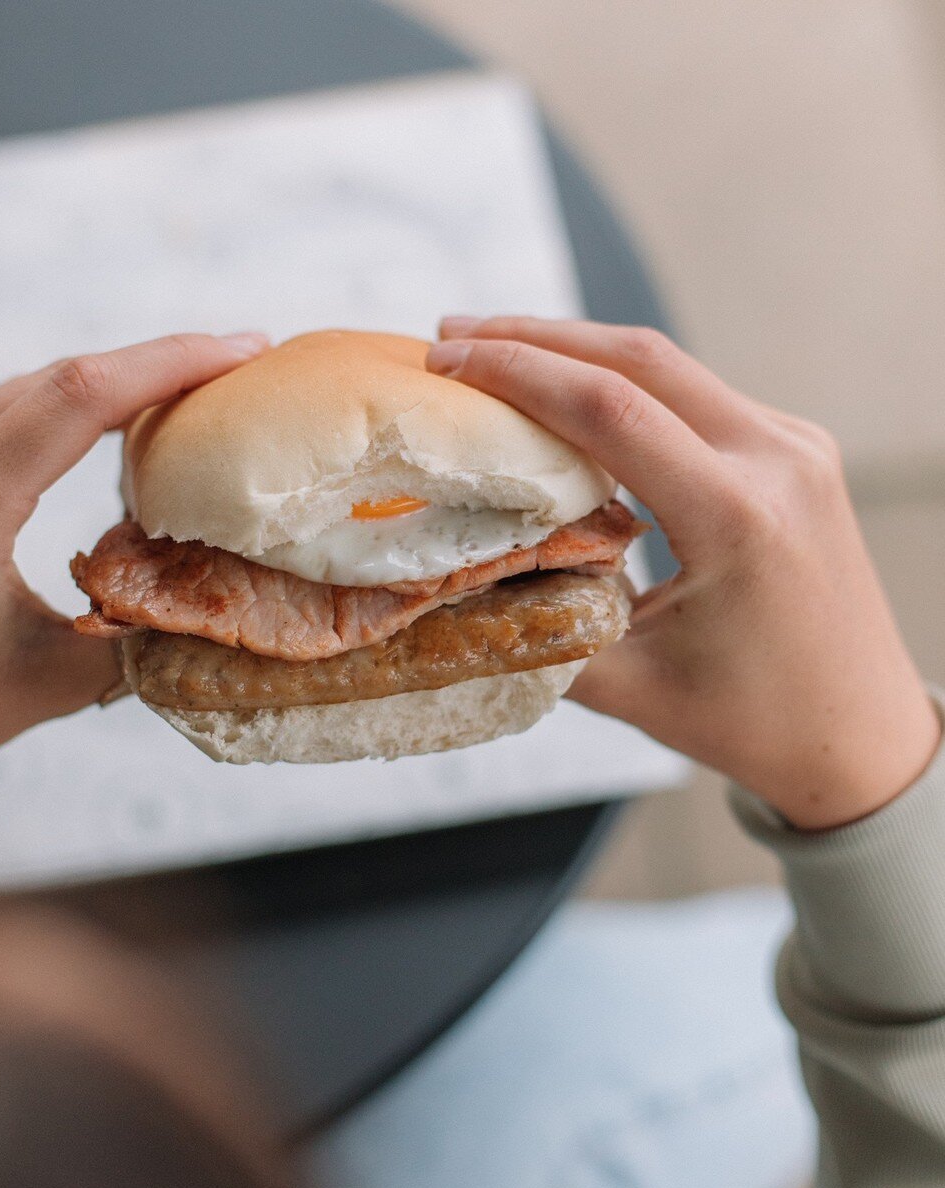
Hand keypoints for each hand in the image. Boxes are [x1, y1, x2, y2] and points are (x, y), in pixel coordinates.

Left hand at [0, 332, 267, 802]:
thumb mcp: (47, 681)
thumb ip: (141, 633)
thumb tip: (223, 598)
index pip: (79, 396)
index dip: (170, 362)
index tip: (243, 350)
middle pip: (55, 381)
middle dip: (153, 369)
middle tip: (233, 369)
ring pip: (18, 391)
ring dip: (101, 392)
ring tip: (180, 400)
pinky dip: (47, 413)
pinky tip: (95, 425)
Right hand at [428, 317, 939, 828]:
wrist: (860, 732)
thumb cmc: (751, 722)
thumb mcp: (627, 685)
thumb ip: (535, 627)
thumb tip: (451, 587)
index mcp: (738, 516)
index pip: (609, 407)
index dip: (516, 373)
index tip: (444, 363)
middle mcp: (778, 460)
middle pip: (638, 358)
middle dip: (534, 338)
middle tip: (450, 338)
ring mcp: (796, 446)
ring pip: (670, 366)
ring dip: (578, 351)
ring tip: (496, 353)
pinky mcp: (796, 450)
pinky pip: (698, 395)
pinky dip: (624, 384)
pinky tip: (571, 395)